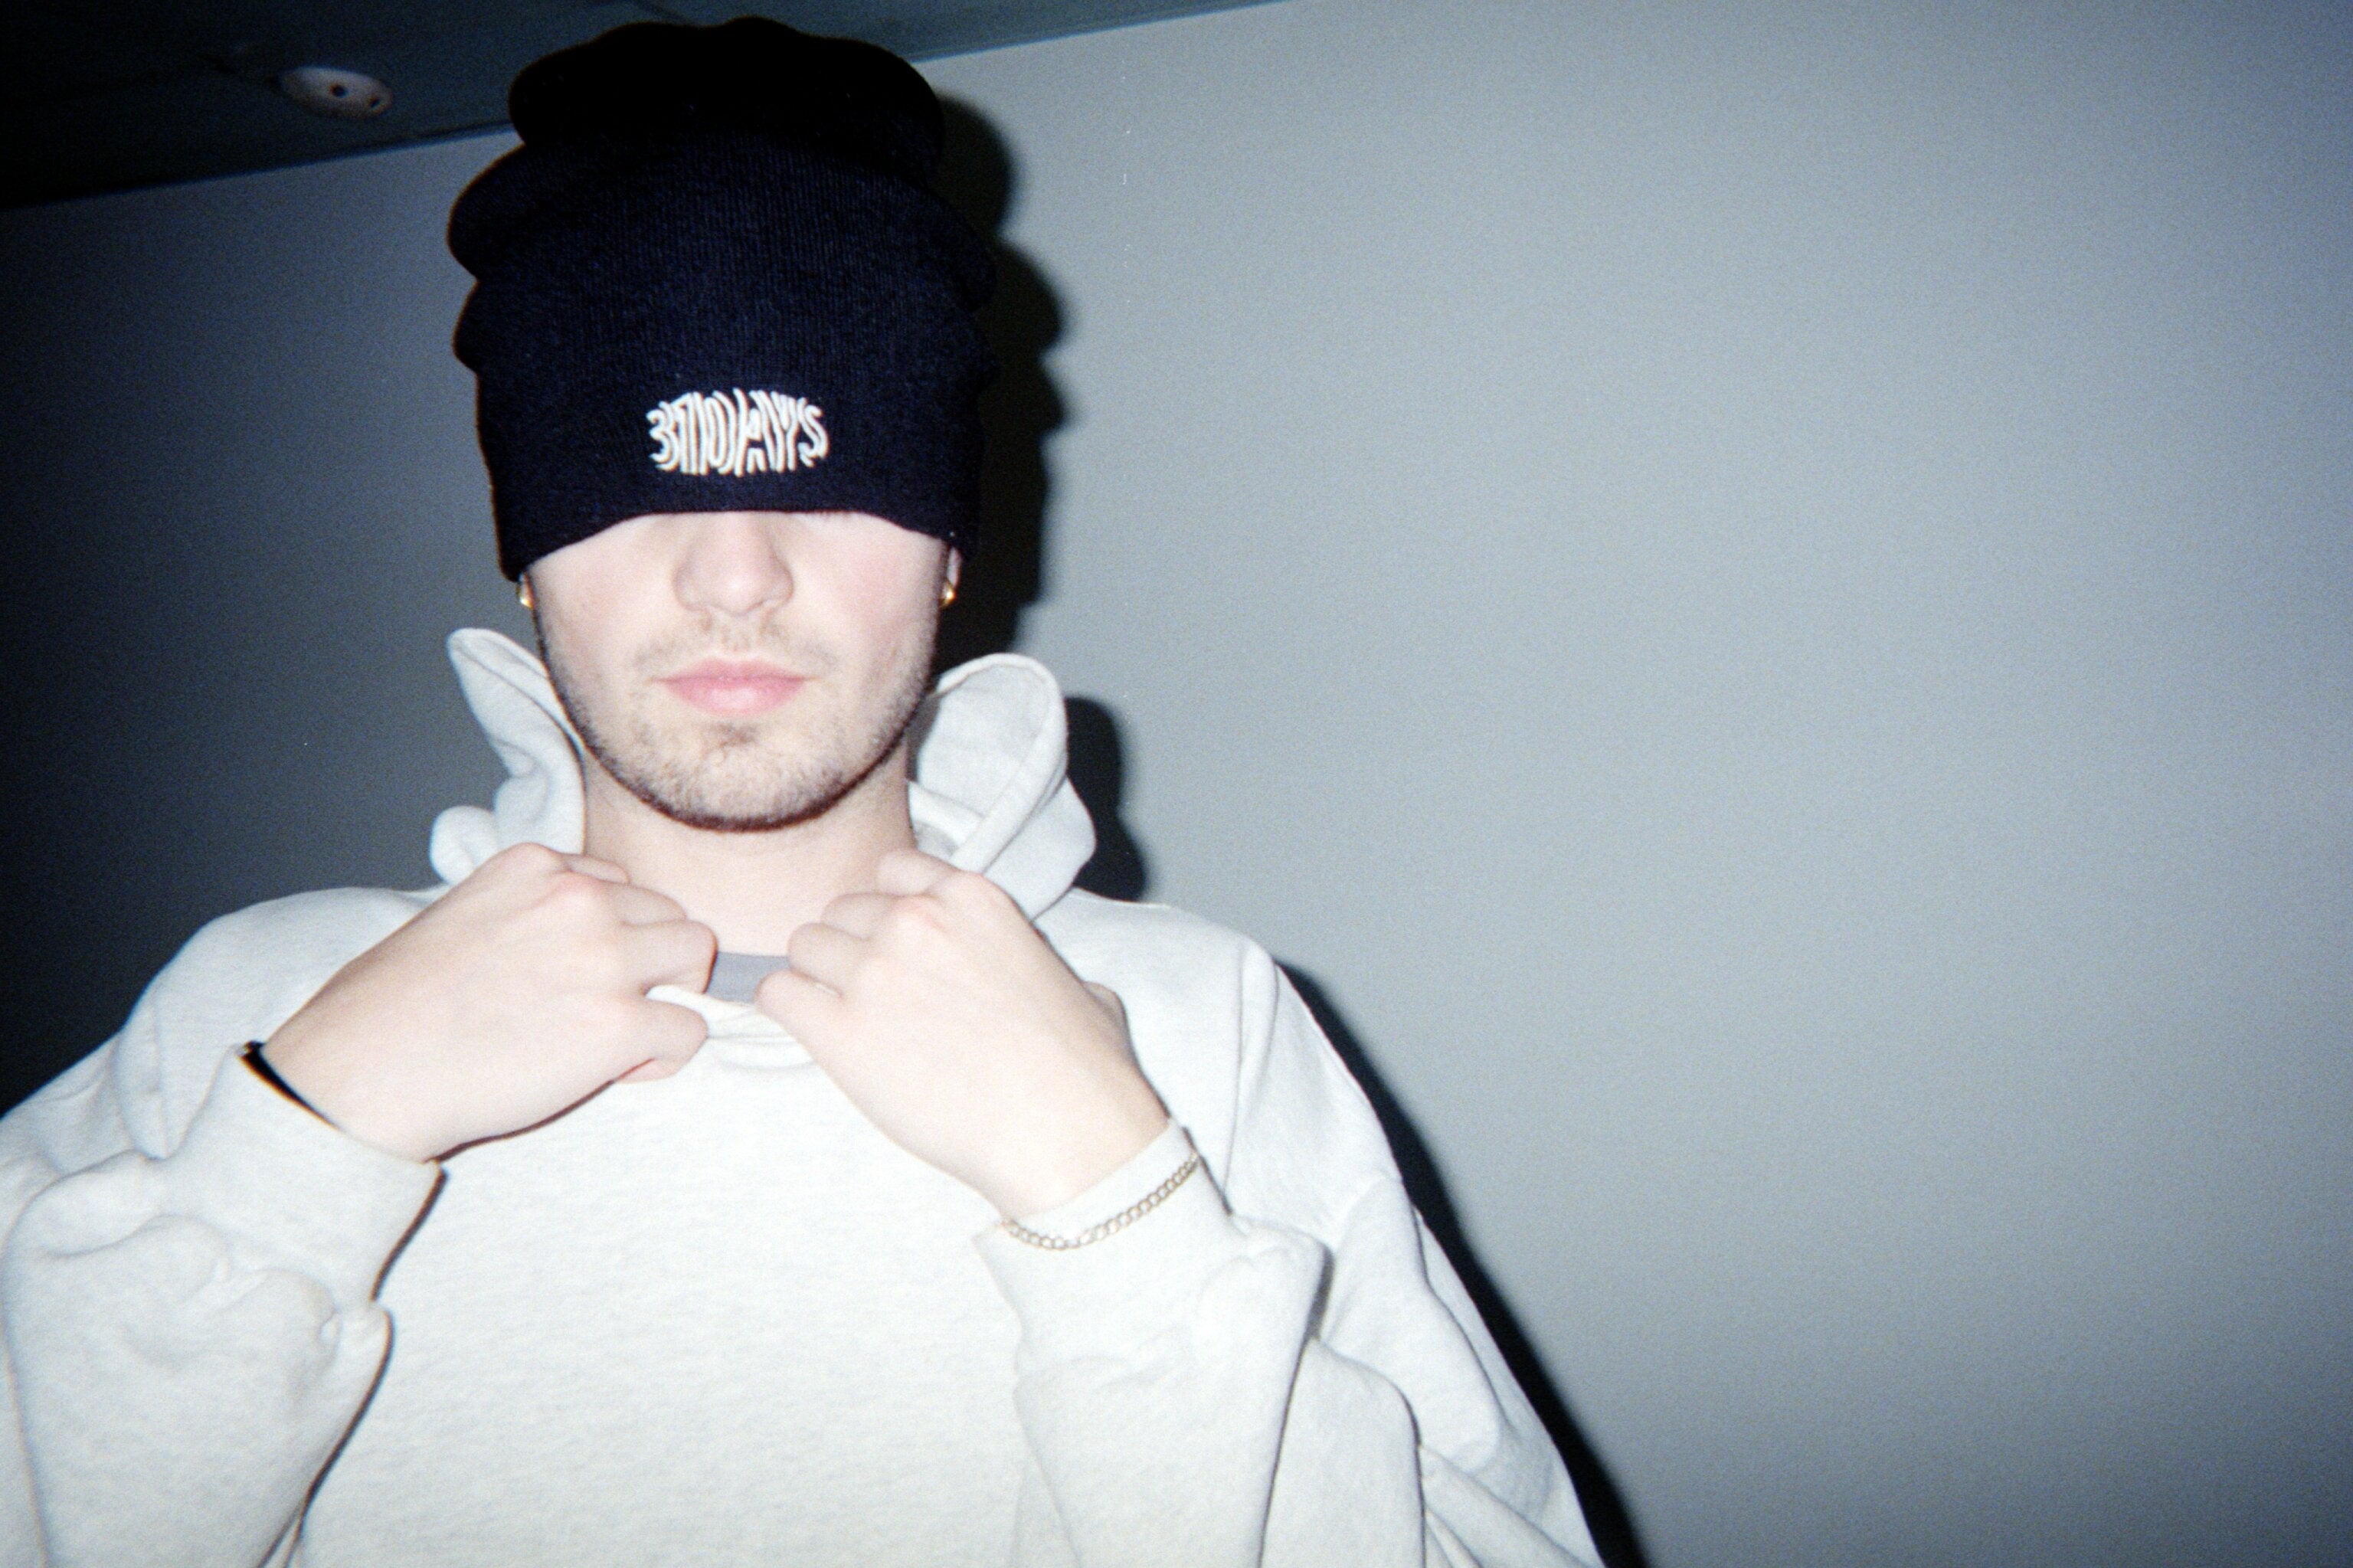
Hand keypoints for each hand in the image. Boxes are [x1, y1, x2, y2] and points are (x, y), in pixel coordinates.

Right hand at [262, 843, 715, 1160]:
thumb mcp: (460, 916)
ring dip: (669, 997)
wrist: (364, 1072)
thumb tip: (568, 945)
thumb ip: (527, 913)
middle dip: (650, 963)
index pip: (620, 885)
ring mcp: (604, 958)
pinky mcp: (618, 1023)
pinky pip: (689, 1031)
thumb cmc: (394, 1008)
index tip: (569, 977)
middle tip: (605, 1011)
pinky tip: (617, 1072)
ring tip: (620, 1037)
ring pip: (697, 957)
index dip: (608, 936)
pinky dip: (664, 1057)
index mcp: (538, 866)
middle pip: (670, 915)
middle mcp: (579, 898)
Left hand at [758, 849, 1168, 1218]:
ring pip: (805, 946)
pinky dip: (787, 1010)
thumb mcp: (1075, 980)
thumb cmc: (1084, 1069)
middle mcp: (915, 922)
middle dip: (852, 947)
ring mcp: (873, 973)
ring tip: (843, 1019)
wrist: (1066, 1135)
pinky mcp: (840, 1033)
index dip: (889, 910)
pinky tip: (814, 1034)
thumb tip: (1033, 973)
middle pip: (843, 910)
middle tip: (872, 996)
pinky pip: (778, 994)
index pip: (893, 870)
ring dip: (818, 978)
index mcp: (971, 898)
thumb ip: (1029, 957)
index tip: (897, 945)